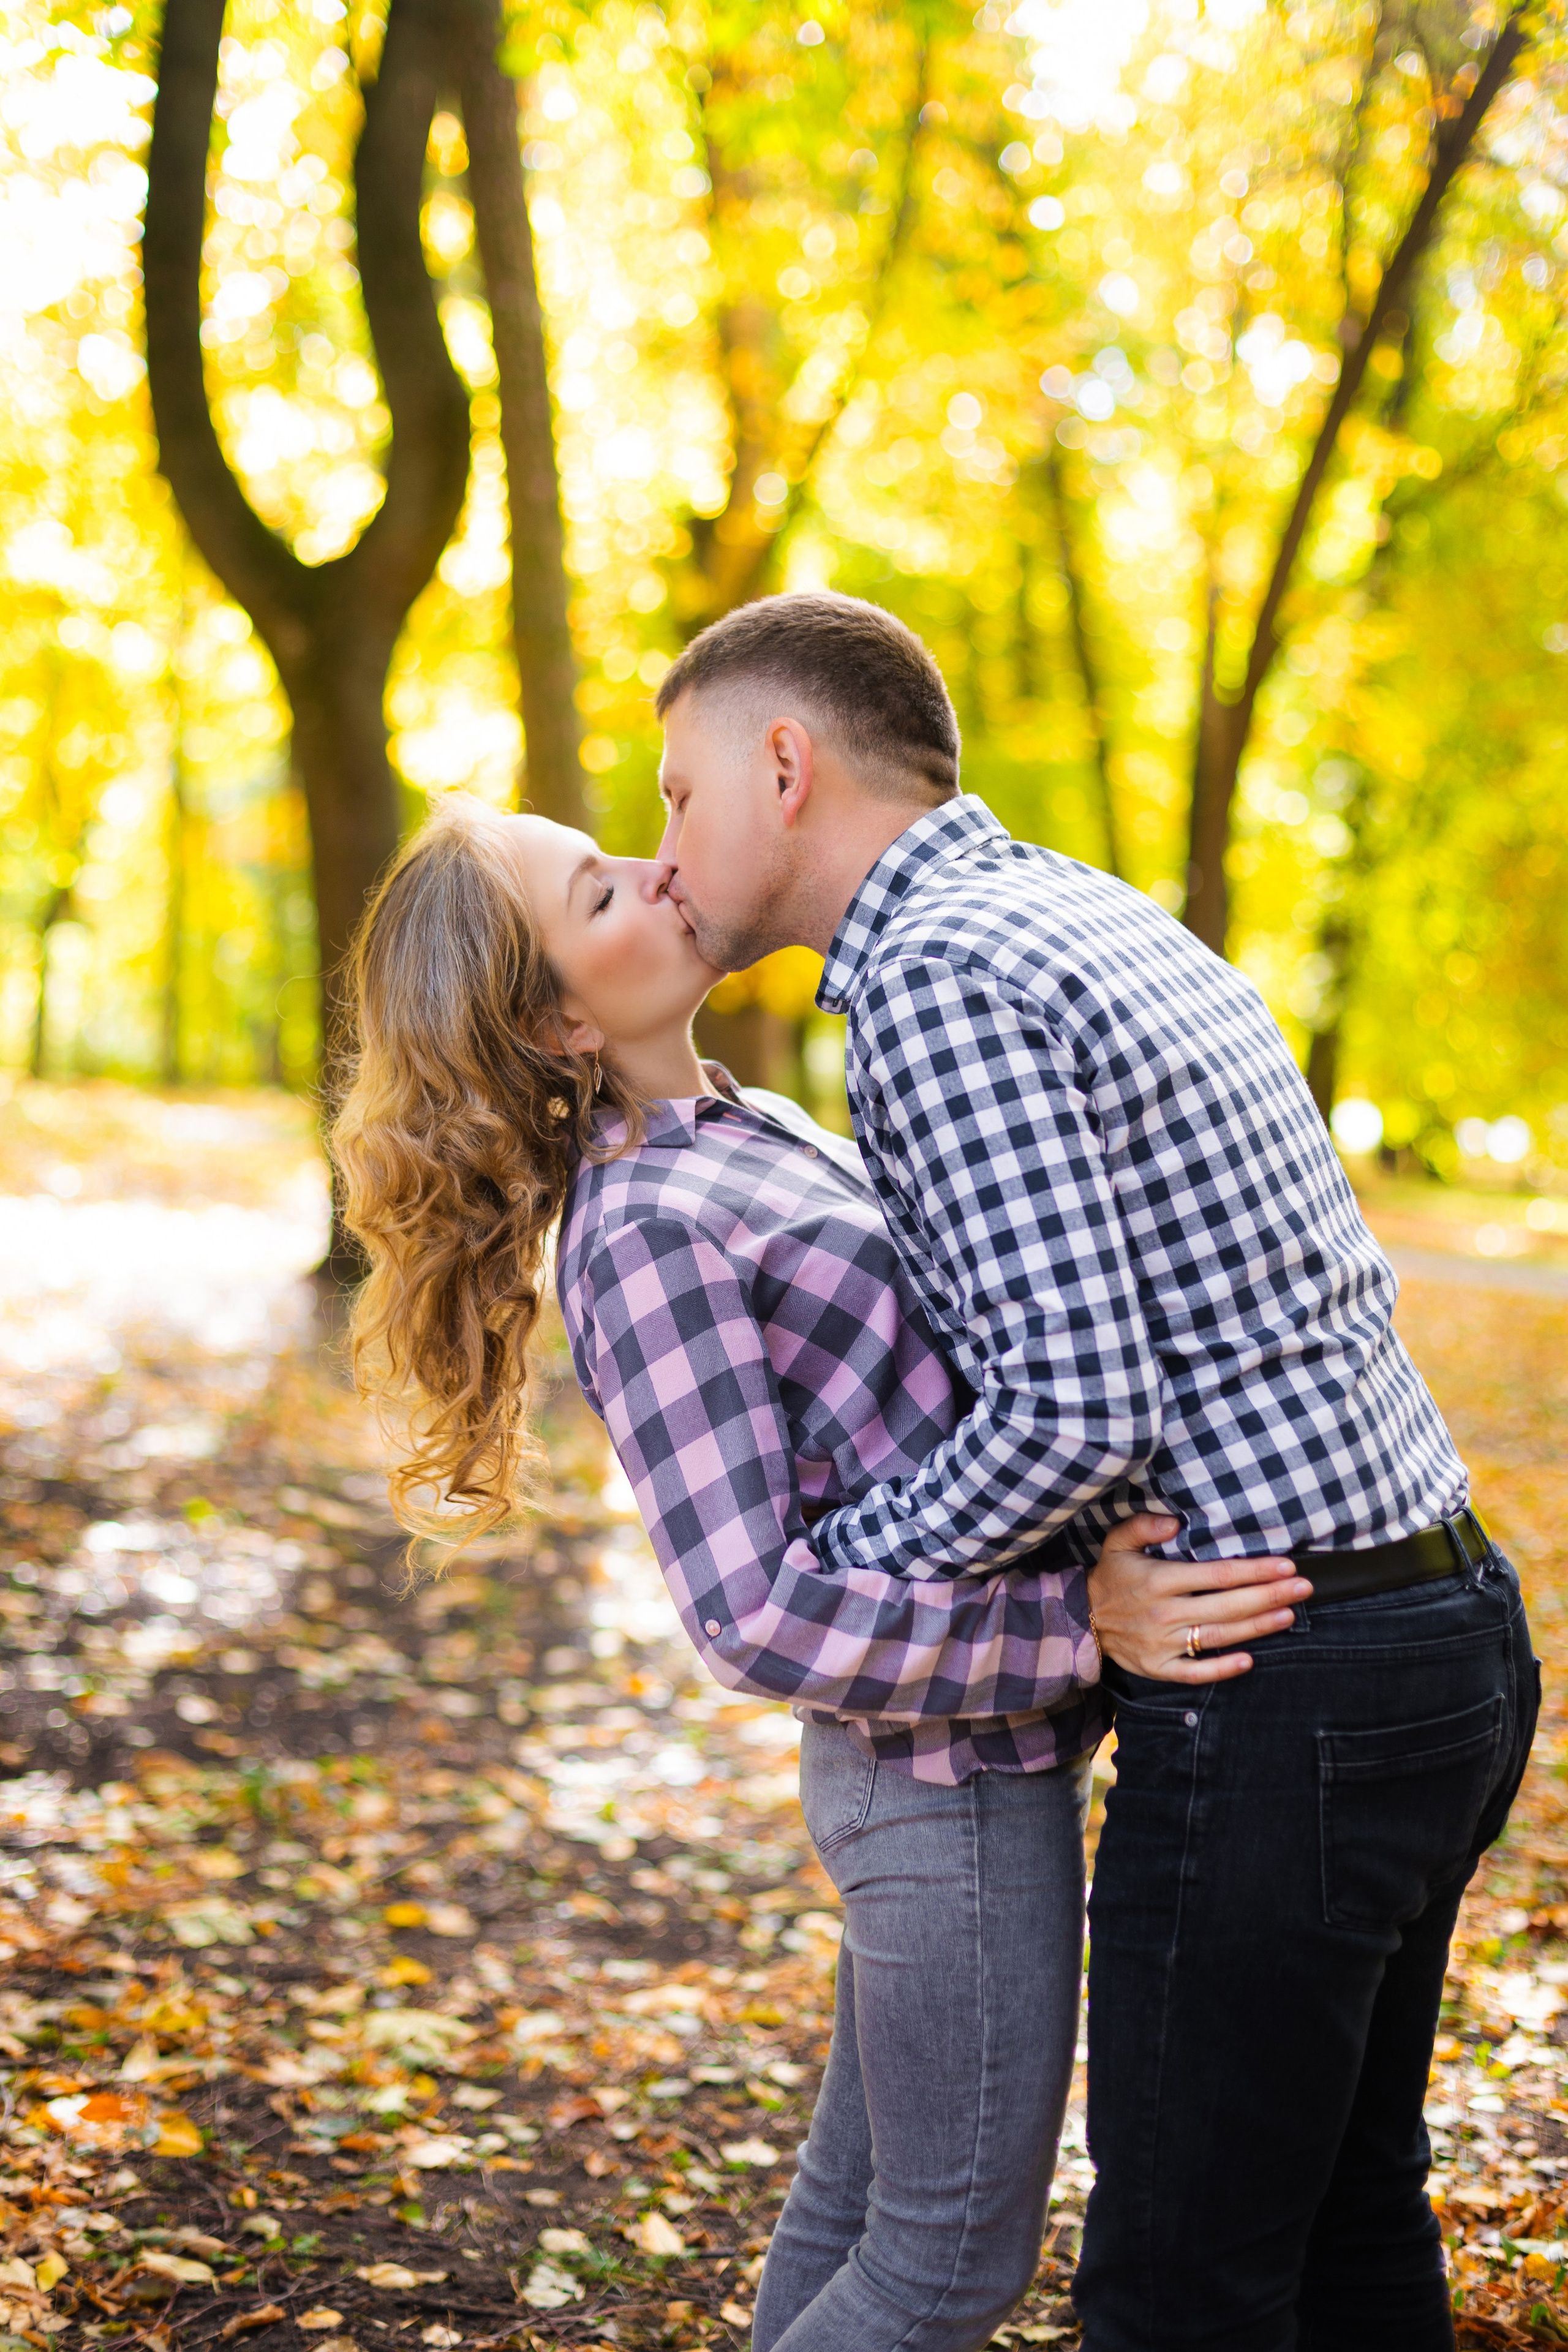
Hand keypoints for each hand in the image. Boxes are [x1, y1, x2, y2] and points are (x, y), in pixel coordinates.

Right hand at [1087, 1513, 1312, 1685]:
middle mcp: (1164, 1613)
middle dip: (1269, 1596)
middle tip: (1303, 1587)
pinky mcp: (1159, 1668)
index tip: (1285, 1565)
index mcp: (1158, 1580)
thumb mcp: (1117, 1542)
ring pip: (1219, 1636)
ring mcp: (1162, 1644)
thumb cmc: (1109, 1578)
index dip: (1254, 1571)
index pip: (1217, 1575)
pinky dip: (1223, 1668)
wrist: (1080, 1622)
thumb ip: (1144, 1525)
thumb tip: (1175, 1521)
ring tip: (1289, 1615)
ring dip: (1258, 1627)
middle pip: (1228, 1605)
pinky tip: (1250, 1659)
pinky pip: (1196, 1672)